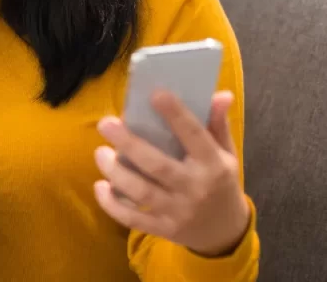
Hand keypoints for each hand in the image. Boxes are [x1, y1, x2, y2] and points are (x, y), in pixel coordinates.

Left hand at [94, 90, 251, 256]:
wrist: (225, 232)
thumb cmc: (220, 183)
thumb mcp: (226, 154)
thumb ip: (218, 124)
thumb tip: (221, 93)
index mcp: (213, 165)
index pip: (195, 136)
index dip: (176, 115)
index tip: (155, 93)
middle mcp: (195, 188)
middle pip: (158, 166)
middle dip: (129, 144)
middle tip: (106, 123)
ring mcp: (178, 212)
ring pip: (141, 193)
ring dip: (116, 173)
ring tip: (100, 153)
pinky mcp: (163, 228)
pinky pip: (133, 219)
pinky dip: (112, 205)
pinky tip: (100, 186)